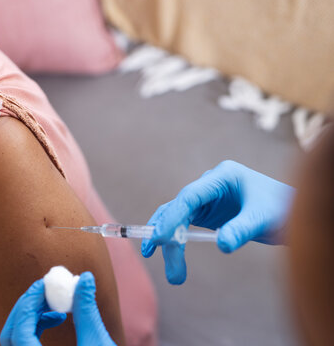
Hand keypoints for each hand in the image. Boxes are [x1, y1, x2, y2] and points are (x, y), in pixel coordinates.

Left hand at [0, 272, 115, 345]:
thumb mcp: (98, 344)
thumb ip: (87, 310)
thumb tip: (85, 278)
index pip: (19, 334)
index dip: (28, 305)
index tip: (43, 284)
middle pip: (10, 336)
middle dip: (26, 308)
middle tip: (45, 289)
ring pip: (16, 340)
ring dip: (31, 316)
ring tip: (55, 304)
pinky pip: (25, 345)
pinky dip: (35, 328)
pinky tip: (56, 317)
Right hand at [142, 160, 293, 283]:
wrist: (293, 213)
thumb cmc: (282, 210)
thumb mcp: (264, 219)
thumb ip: (242, 229)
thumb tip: (222, 246)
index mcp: (222, 177)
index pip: (190, 196)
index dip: (172, 217)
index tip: (160, 239)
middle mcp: (209, 185)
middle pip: (179, 209)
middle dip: (168, 237)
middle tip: (167, 267)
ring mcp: (205, 198)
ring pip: (176, 218)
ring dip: (170, 245)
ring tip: (174, 276)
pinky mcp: (205, 212)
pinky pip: (182, 225)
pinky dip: (175, 241)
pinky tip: (170, 257)